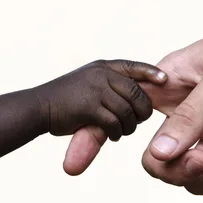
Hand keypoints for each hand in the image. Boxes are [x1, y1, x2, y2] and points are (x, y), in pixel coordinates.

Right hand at [34, 60, 165, 170]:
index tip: (165, 81)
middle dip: (143, 110)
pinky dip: (116, 133)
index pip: (134, 66)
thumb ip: (110, 85)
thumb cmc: (65, 100)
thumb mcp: (89, 82)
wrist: (37, 107)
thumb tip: (137, 97)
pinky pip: (115, 123)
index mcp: (103, 67)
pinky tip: (112, 135)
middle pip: (137, 93)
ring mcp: (95, 90)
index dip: (152, 74)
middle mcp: (101, 75)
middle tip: (139, 120)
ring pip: (128, 111)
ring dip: (129, 126)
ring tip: (121, 131)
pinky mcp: (89, 107)